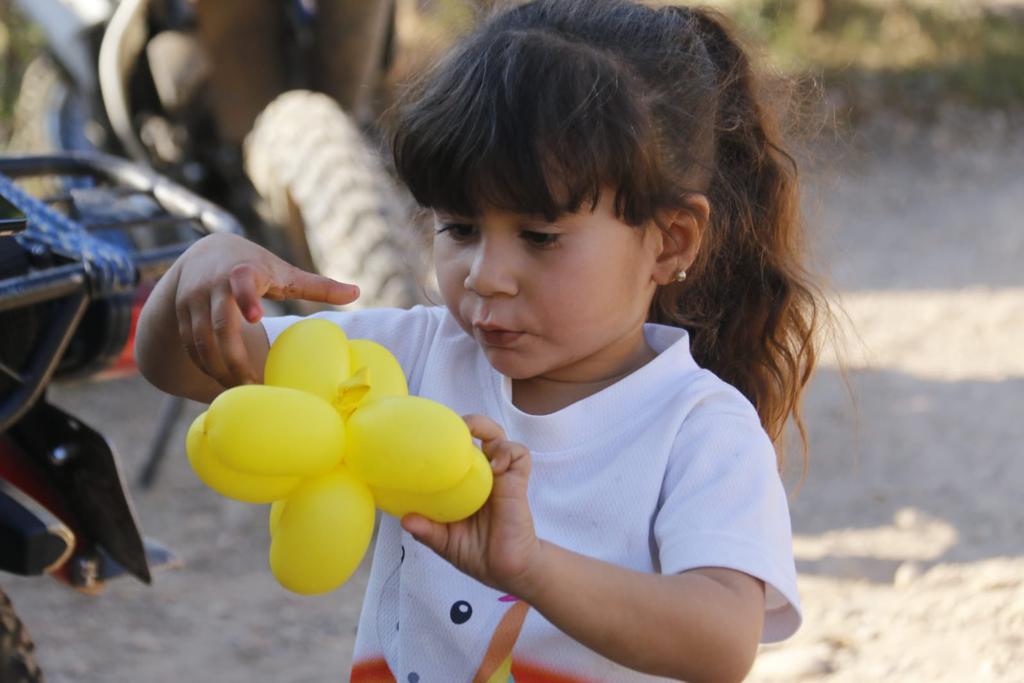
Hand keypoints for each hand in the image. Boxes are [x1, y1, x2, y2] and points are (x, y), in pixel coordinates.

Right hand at [174, 233, 358, 386]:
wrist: (206, 253)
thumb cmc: (255, 265)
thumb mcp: (285, 272)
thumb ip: (318, 286)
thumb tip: (358, 291)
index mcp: (243, 271)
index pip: (242, 283)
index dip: (248, 298)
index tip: (258, 317)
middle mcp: (213, 285)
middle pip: (219, 325)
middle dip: (234, 357)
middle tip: (252, 383)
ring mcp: (192, 301)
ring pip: (200, 340)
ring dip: (218, 368)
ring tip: (240, 389)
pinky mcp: (180, 315)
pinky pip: (190, 345)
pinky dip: (204, 365)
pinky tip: (222, 382)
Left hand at [401, 415, 543, 596]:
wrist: (508, 570)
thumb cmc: (478, 554)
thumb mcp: (444, 542)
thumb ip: (427, 531)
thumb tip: (405, 520)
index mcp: (463, 485)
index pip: (455, 452)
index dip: (446, 438)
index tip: (428, 435)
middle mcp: (481, 476)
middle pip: (478, 435)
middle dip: (468, 423)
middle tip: (452, 425)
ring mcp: (501, 477)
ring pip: (498, 437)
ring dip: (485, 427)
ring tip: (471, 431)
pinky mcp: (517, 482)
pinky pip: (519, 455)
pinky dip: (507, 452)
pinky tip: (496, 466)